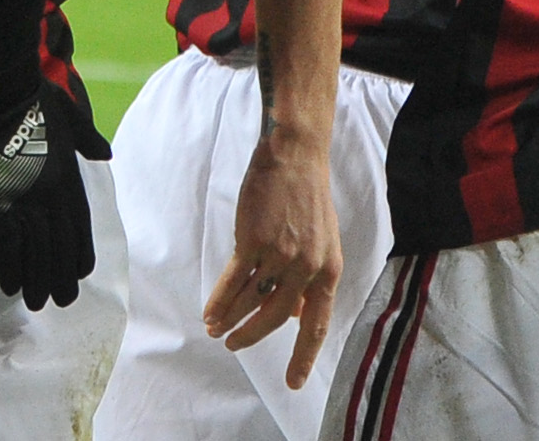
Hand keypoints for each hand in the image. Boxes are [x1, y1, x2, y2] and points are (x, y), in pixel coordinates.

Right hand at [0, 76, 110, 309]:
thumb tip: (105, 152)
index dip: (81, 251)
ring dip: (37, 280)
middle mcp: (52, 194)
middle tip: (61, 301)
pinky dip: (9, 266)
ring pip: (36, 251)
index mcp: (70, 175)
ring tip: (37, 303)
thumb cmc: (33, 97)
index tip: (81, 273)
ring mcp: (25, 199)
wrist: (0, 89)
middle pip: (61, 244)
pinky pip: (5, 242)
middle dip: (62, 276)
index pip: (82, 224)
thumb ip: (88, 138)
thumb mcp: (71, 116)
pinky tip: (10, 286)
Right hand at [204, 132, 344, 388]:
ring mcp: (280, 254)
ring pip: (250, 301)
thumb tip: (294, 313)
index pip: (317, 324)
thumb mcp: (323, 241)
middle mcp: (308, 268)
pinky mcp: (254, 241)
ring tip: (216, 331)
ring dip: (230, 319)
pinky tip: (209, 313)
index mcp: (329, 271)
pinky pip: (233, 280)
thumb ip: (311, 276)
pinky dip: (219, 300)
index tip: (292, 382)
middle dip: (253, 337)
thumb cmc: (307, 197)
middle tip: (235, 347)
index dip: (304, 355)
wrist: (294, 156)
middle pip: (276, 318)